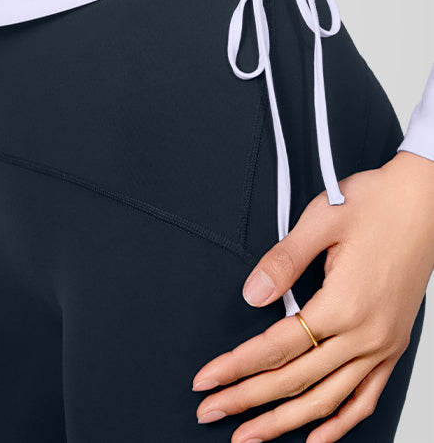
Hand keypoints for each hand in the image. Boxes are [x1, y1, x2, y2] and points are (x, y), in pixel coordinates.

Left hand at [190, 151, 433, 442]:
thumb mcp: (320, 220)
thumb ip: (282, 260)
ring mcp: (382, 344)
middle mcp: (365, 334)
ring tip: (252, 435)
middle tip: (212, 412)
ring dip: (286, 422)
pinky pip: (366, 398)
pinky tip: (316, 436)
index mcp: (343, 304)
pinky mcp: (393, 345)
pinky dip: (340, 423)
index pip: (275, 348)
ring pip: (328, 400)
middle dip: (247, 400)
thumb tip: (252, 293)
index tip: (207, 380)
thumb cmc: (378, 203)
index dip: (235, 367)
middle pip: (294, 380)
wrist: (425, 200)